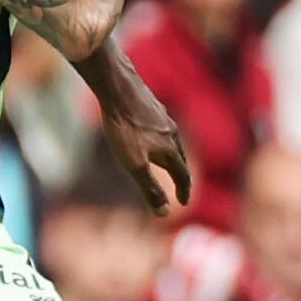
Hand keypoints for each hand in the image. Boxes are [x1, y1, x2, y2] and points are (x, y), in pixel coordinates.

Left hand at [96, 82, 192, 217]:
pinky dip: (161, 139)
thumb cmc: (124, 127)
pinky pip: (160, 127)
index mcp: (170, 148)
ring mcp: (162, 116)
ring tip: (165, 162)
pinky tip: (149, 134)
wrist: (117, 86)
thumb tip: (165, 213)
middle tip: (179, 186)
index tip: (183, 202)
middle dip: (180, 174)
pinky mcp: (151, 104)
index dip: (183, 191)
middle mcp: (171, 132)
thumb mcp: (134, 164)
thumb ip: (150, 188)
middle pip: (179, 157)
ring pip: (171, 140)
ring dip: (171, 155)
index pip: (182, 175)